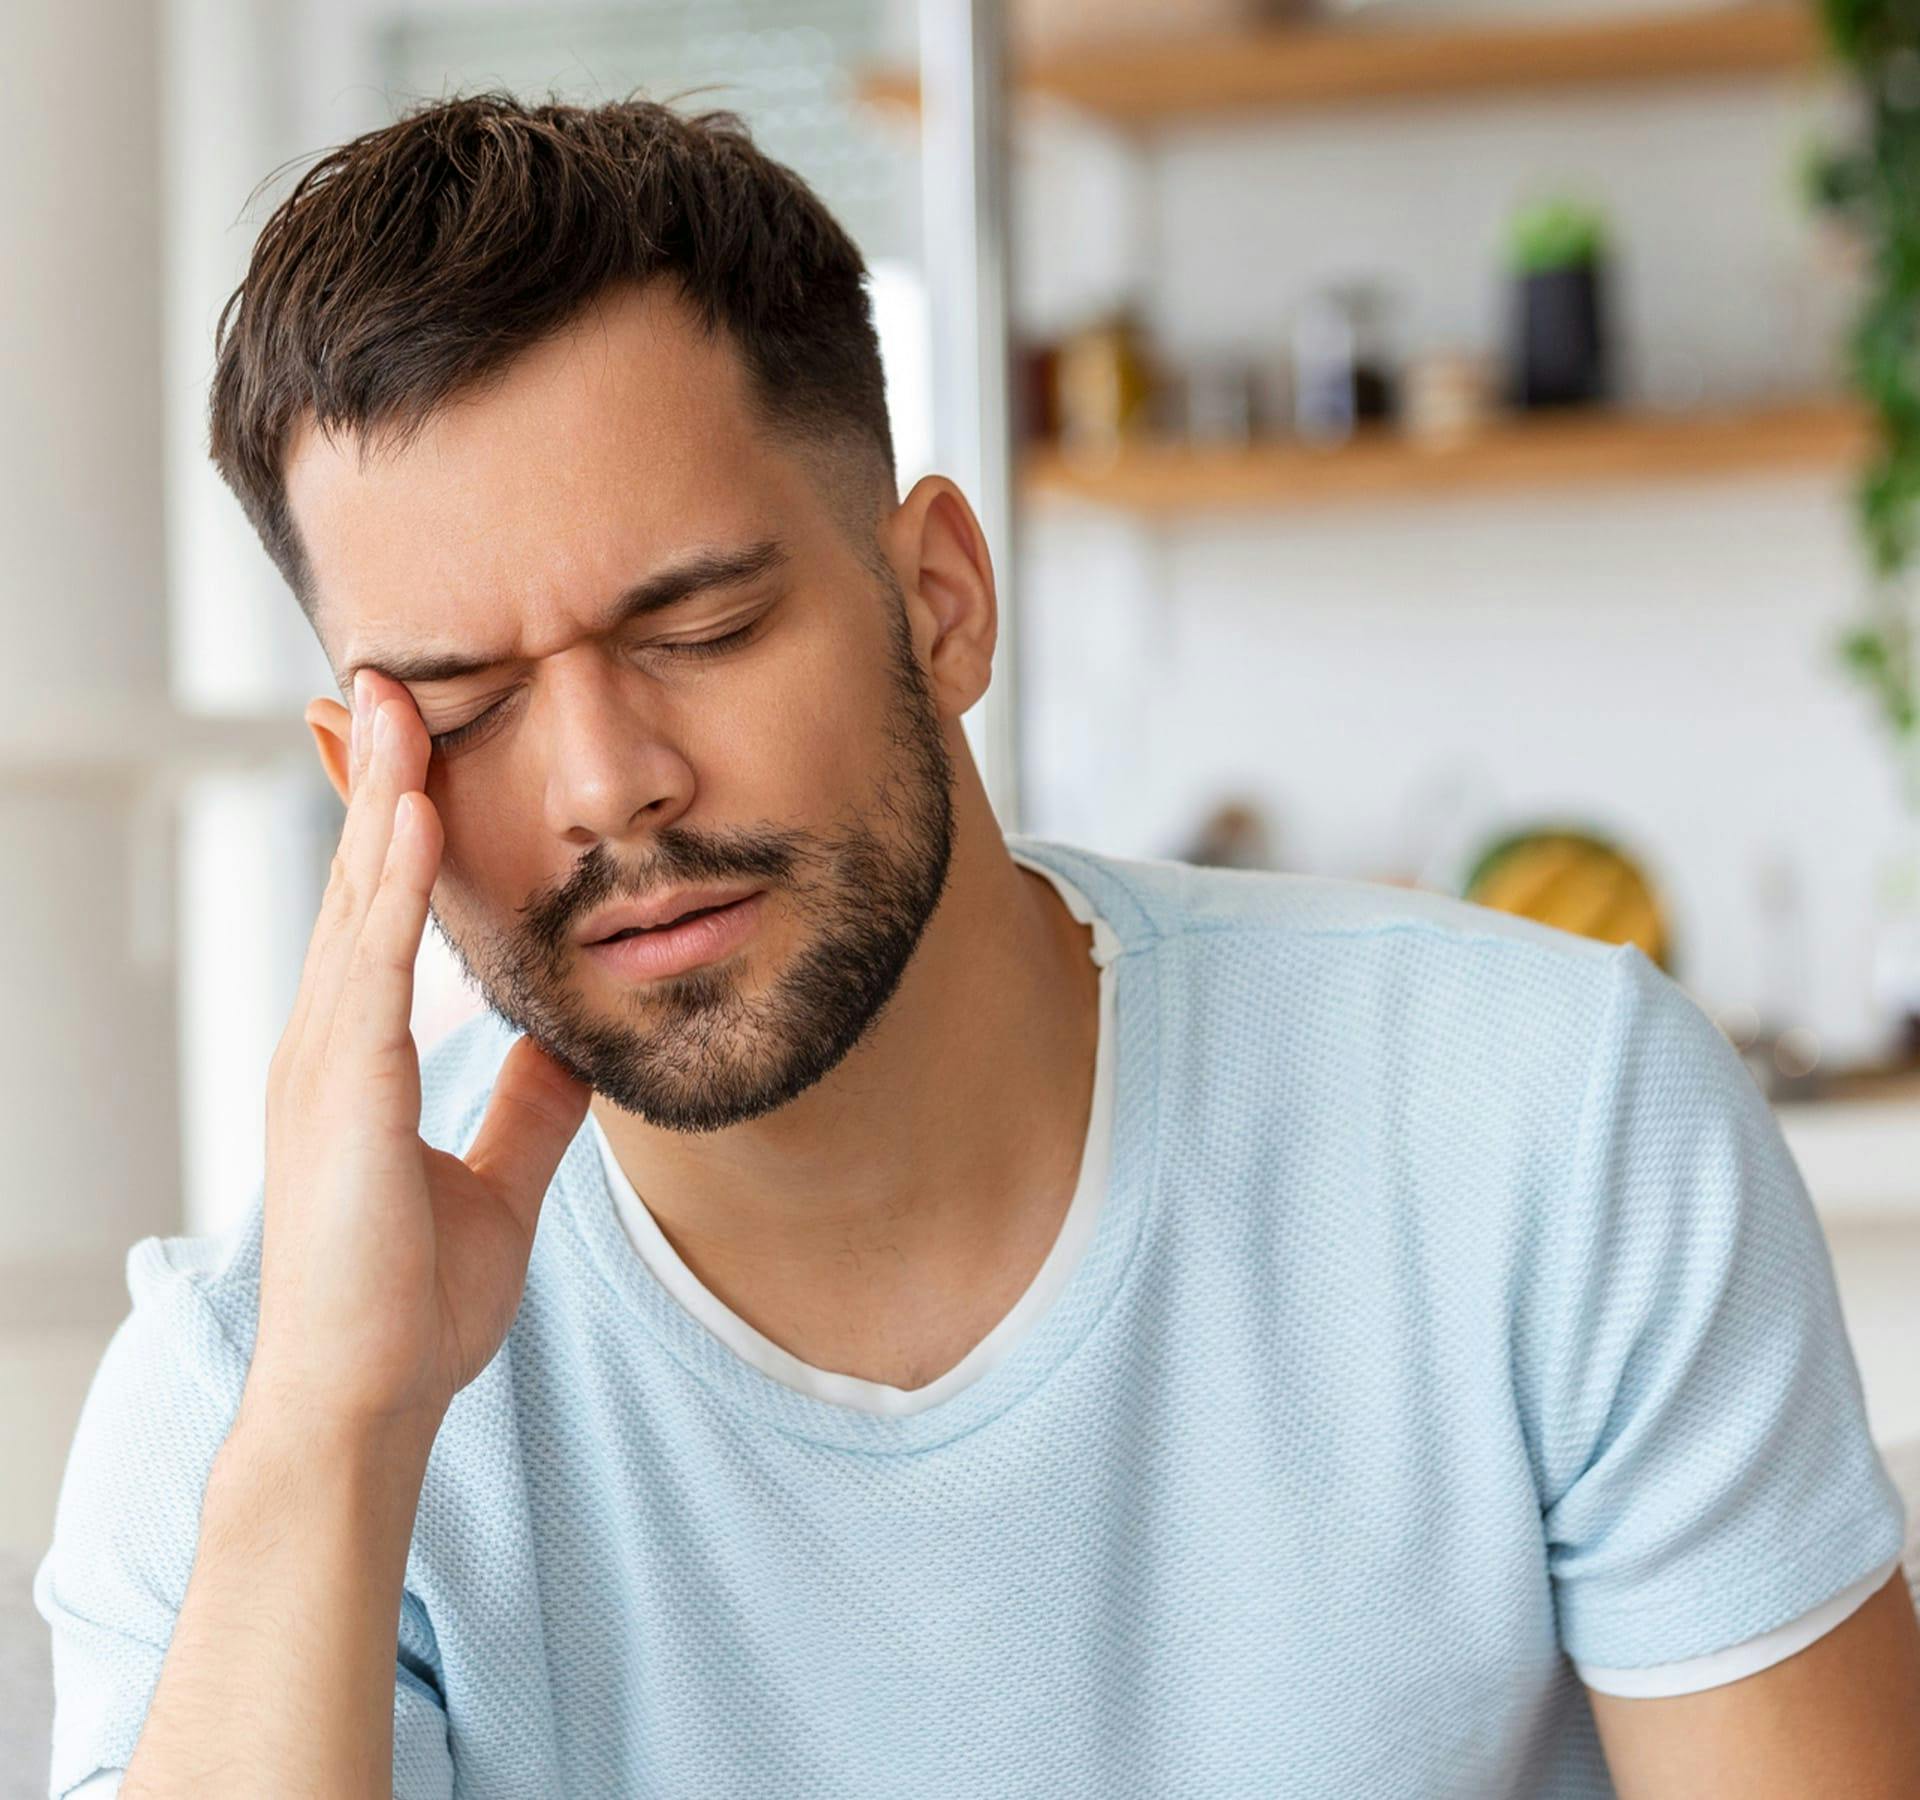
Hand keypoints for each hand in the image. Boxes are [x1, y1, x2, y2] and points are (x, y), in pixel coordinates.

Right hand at [250, 669, 591, 1437]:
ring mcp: (324, 1063)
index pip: (378, 912)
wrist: (369, 1401)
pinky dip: (395, 888)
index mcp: (360, 1056)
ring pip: (354, 901)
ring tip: (397, 702)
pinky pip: (371, 968)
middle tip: (389, 678)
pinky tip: (417, 816)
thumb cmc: (413, 1302)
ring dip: (379, 798)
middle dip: (375, 777)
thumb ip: (527, 1107)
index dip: (394, 823)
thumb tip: (573, 1045)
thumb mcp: (497, 1180)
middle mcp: (328, 1041)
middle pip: (357, 881)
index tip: (417, 742)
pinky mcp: (340, 1096)